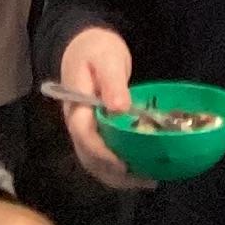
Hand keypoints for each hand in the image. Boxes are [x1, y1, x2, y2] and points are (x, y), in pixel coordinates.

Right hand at [51, 26, 137, 193]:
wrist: (85, 45)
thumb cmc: (97, 49)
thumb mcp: (107, 59)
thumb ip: (112, 83)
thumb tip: (119, 109)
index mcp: (76, 106)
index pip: (84, 136)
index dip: (102, 154)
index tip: (124, 166)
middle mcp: (77, 124)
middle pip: (89, 157)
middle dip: (115, 173)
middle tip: (145, 179)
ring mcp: (84, 131)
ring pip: (96, 162)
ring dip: (119, 177)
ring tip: (148, 180)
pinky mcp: (94, 132)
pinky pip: (103, 156)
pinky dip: (120, 168)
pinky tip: (141, 170)